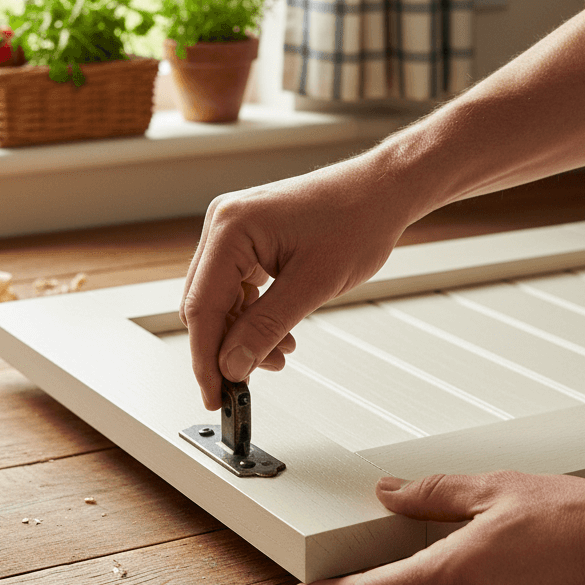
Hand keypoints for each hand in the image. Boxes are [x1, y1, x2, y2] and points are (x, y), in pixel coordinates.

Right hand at [180, 160, 414, 409]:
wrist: (382, 190)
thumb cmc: (357, 218)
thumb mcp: (312, 285)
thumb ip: (267, 328)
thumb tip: (233, 365)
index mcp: (231, 228)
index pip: (202, 307)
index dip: (205, 359)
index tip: (214, 394)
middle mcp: (224, 224)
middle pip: (203, 305)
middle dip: (224, 349)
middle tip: (243, 385)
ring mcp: (235, 230)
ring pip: (220, 300)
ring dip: (242, 335)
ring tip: (278, 356)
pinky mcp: (250, 239)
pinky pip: (237, 288)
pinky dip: (253, 316)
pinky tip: (279, 335)